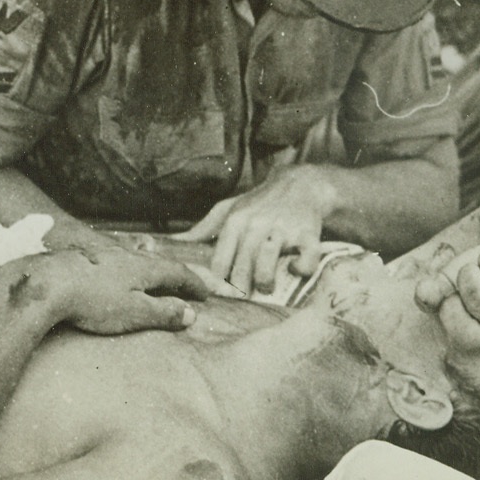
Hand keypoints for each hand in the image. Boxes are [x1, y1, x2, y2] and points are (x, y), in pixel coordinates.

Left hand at [33, 247, 208, 334]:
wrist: (48, 284)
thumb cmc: (93, 301)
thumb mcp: (134, 312)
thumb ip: (163, 313)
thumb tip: (191, 313)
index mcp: (144, 268)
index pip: (177, 272)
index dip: (193, 284)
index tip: (205, 295)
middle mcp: (127, 255)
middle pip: (158, 260)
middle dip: (174, 271)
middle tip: (185, 281)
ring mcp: (104, 253)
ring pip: (134, 253)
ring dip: (149, 259)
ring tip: (153, 256)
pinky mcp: (83, 257)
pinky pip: (112, 253)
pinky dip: (123, 256)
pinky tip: (113, 257)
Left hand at [172, 167, 326, 294]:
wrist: (302, 185)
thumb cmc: (259, 202)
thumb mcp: (229, 209)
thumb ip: (202, 228)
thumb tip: (171, 242)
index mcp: (235, 221)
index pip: (220, 262)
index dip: (219, 283)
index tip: (222, 293)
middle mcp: (256, 224)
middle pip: (241, 269)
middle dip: (241, 289)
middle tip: (245, 295)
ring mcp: (282, 229)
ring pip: (266, 268)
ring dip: (265, 283)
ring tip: (265, 286)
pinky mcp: (308, 234)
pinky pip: (304, 262)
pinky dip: (300, 270)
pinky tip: (295, 268)